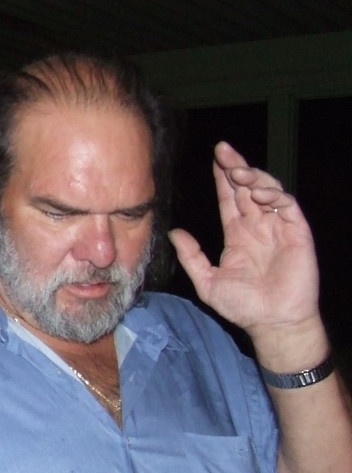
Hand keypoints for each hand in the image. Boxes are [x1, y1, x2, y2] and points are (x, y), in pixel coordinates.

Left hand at [167, 141, 318, 339]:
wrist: (271, 322)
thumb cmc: (242, 306)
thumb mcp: (207, 280)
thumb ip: (191, 256)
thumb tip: (174, 233)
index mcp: (238, 235)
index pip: (229, 199)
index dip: (222, 178)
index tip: (214, 158)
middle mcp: (258, 227)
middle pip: (247, 188)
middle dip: (236, 167)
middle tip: (223, 150)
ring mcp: (279, 228)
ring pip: (268, 191)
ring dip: (254, 178)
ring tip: (238, 172)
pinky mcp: (298, 233)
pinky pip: (288, 206)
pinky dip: (275, 195)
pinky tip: (258, 195)